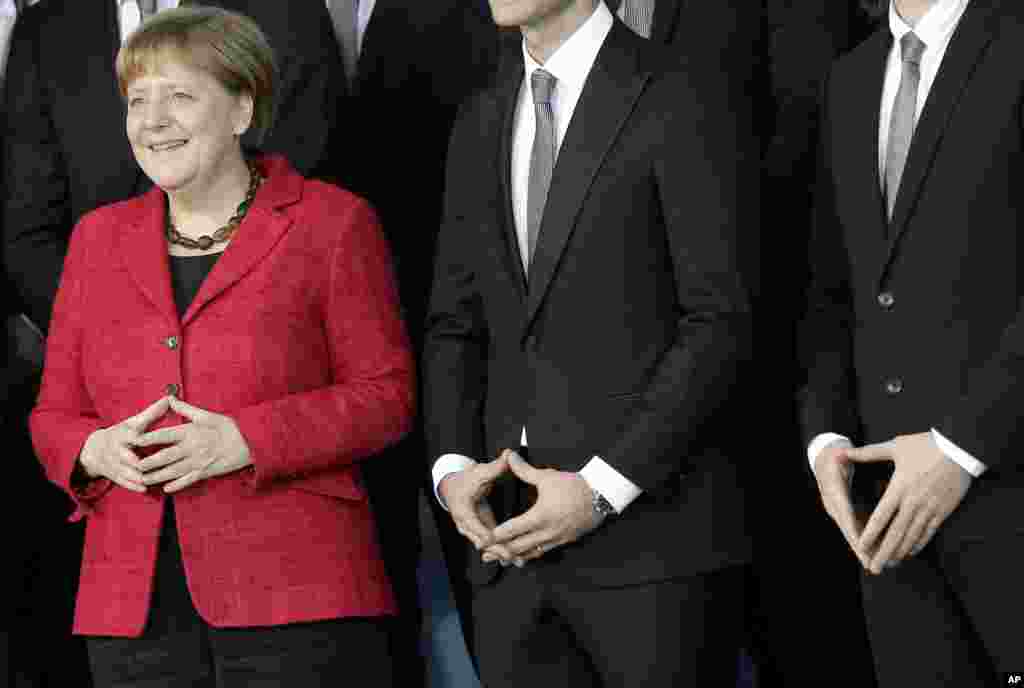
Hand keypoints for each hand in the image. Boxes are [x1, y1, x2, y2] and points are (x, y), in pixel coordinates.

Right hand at [79, 397, 170, 492]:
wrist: (95, 449)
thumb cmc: (122, 433)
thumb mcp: (134, 422)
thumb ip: (152, 413)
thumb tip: (170, 398)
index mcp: (123, 434)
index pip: (132, 436)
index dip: (140, 438)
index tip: (148, 440)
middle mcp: (116, 450)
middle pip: (127, 457)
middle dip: (139, 462)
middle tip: (156, 465)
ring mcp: (114, 464)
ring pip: (125, 472)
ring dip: (138, 477)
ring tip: (154, 480)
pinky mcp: (113, 475)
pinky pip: (122, 482)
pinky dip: (132, 486)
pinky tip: (145, 488)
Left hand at [134, 396, 251, 492]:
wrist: (250, 443)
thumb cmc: (229, 428)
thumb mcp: (208, 415)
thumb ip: (186, 409)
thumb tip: (169, 398)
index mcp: (191, 432)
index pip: (165, 435)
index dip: (148, 438)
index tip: (133, 440)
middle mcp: (192, 448)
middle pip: (165, 456)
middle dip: (148, 462)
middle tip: (133, 466)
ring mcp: (198, 462)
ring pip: (173, 471)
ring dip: (157, 476)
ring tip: (143, 479)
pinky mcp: (205, 472)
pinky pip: (188, 481)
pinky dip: (176, 485)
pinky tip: (166, 489)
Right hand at [439, 452, 512, 559]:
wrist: (455, 488)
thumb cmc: (467, 479)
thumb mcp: (479, 472)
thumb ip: (495, 467)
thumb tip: (508, 454)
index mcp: (463, 510)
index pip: (473, 523)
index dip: (483, 532)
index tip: (492, 540)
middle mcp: (466, 524)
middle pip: (481, 539)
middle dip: (496, 548)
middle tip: (511, 556)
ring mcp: (473, 531)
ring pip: (487, 545)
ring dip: (501, 553)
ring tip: (518, 561)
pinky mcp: (481, 532)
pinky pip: (492, 543)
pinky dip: (502, 550)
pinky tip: (517, 559)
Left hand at [488, 451, 604, 566]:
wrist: (601, 496)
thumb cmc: (573, 485)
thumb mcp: (547, 477)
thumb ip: (524, 470)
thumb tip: (508, 456)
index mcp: (541, 515)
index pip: (514, 529)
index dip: (497, 535)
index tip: (484, 539)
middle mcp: (548, 531)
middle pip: (519, 546)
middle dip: (501, 551)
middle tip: (485, 555)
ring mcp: (557, 539)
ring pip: (531, 553)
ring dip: (514, 556)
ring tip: (500, 559)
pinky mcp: (564, 542)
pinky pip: (543, 552)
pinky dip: (530, 555)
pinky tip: (523, 556)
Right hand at [812, 439, 869, 567]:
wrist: (824, 459)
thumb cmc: (834, 456)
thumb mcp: (837, 455)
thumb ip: (841, 456)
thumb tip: (839, 454)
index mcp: (834, 493)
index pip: (845, 515)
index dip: (854, 531)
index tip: (863, 546)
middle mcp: (833, 505)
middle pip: (848, 530)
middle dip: (859, 548)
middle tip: (870, 564)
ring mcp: (837, 510)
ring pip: (851, 532)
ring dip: (863, 548)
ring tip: (875, 563)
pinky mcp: (843, 512)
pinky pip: (854, 528)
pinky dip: (864, 540)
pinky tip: (876, 549)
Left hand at [846, 432, 972, 574]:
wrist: (960, 448)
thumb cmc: (925, 445)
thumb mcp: (895, 446)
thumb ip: (868, 453)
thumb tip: (844, 452)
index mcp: (899, 488)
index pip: (881, 517)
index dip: (870, 533)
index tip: (860, 546)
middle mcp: (914, 501)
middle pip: (896, 533)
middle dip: (883, 552)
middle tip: (873, 568)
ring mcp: (930, 507)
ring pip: (912, 535)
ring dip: (900, 552)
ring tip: (889, 564)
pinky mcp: (943, 510)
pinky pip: (929, 531)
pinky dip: (919, 543)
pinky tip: (910, 553)